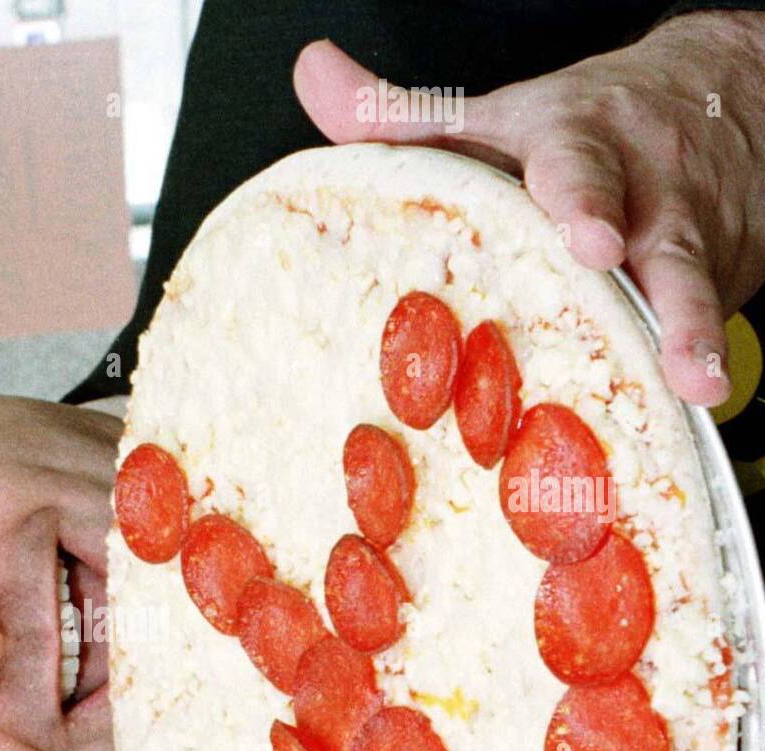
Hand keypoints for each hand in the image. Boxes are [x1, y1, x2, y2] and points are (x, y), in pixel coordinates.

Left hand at [293, 11, 764, 405]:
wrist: (716, 103)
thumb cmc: (573, 133)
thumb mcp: (488, 119)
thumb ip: (399, 116)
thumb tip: (314, 76)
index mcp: (574, 151)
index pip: (576, 170)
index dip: (579, 203)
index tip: (586, 236)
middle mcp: (633, 195)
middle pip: (640, 230)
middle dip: (638, 267)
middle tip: (629, 294)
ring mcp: (677, 241)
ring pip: (688, 282)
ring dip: (693, 330)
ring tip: (696, 377)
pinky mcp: (710, 282)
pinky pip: (703, 322)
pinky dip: (703, 360)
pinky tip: (702, 395)